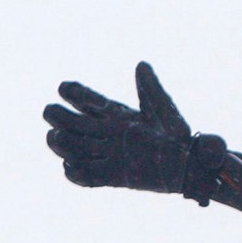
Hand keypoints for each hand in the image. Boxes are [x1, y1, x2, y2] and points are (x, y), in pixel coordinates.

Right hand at [44, 61, 226, 204]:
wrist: (191, 165)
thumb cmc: (179, 135)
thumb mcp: (164, 110)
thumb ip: (151, 90)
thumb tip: (142, 65)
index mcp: (117, 114)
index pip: (89, 101)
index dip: (75, 93)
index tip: (64, 87)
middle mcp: (108, 134)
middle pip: (74, 124)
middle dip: (59, 117)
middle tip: (51, 111)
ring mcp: (109, 156)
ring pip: (76, 149)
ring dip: (62, 143)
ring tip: (55, 137)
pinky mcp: (113, 177)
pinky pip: (89, 178)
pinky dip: (76, 174)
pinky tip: (70, 167)